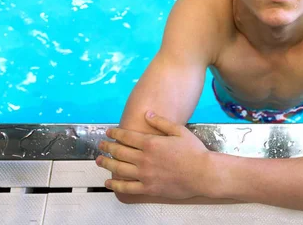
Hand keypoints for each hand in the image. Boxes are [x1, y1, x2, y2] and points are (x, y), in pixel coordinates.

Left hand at [96, 111, 210, 199]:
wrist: (203, 173)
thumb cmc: (193, 151)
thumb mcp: (179, 131)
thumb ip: (161, 122)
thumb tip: (147, 114)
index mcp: (150, 143)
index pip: (126, 136)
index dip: (115, 134)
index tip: (108, 132)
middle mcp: (144, 158)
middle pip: (119, 152)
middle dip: (107, 147)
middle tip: (100, 145)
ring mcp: (145, 175)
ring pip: (119, 169)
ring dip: (106, 163)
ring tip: (99, 160)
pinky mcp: (148, 188)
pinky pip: (127, 188)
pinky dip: (116, 185)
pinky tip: (109, 182)